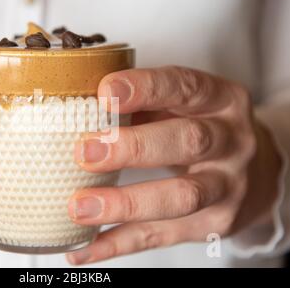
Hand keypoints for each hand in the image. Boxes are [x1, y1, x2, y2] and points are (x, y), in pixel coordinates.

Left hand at [67, 66, 281, 263]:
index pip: (185, 87)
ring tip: (79, 207)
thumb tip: (83, 107)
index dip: (146, 88)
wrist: (254, 172)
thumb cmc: (203, 129)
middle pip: (188, 142)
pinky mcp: (211, 225)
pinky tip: (84, 247)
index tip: (105, 92)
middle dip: (133, 148)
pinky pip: (161, 236)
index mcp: (221, 101)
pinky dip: (118, 244)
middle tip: (85, 153)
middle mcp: (231, 143)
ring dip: (125, 203)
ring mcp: (226, 188)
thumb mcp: (185, 105)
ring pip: (179, 197)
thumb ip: (146, 102)